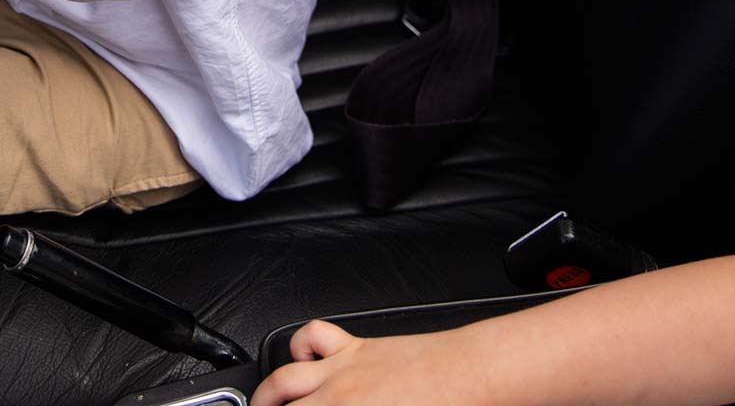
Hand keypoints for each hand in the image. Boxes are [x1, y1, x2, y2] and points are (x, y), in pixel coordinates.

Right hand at [253, 321, 472, 405]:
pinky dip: (302, 344)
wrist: (470, 378)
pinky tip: (306, 358)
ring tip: (265, 401)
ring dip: (268, 391)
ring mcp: (342, 369)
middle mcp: (337, 397)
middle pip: (282, 404)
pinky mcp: (356, 346)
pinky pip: (315, 335)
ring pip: (285, 376)